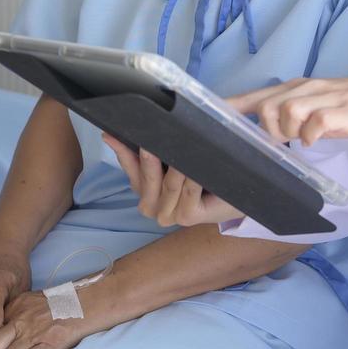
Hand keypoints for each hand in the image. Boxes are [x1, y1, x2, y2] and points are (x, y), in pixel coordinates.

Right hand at [105, 134, 241, 226]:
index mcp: (145, 191)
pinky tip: (197, 164)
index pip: (129, 166)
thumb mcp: (173, 159)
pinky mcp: (187, 217)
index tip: (111, 133)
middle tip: (149, 131)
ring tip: (179, 139)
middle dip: (148, 155)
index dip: (121, 150)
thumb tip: (116, 132)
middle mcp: (152, 207)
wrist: (236, 198)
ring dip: (175, 163)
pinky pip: (188, 189)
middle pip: (146, 176)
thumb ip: (151, 149)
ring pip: (168, 182)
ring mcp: (169, 215)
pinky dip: (192, 176)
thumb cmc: (205, 175)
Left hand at [228, 75, 347, 145]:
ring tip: (304, 138)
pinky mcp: (340, 112)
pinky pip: (314, 125)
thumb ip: (291, 116)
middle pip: (266, 105)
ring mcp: (322, 98)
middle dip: (268, 129)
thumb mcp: (315, 107)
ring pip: (286, 112)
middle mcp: (305, 89)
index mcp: (296, 88)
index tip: (210, 116)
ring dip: (289, 132)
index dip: (232, 106)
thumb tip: (267, 133)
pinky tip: (317, 140)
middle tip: (285, 141)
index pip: (256, 95)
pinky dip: (311, 136)